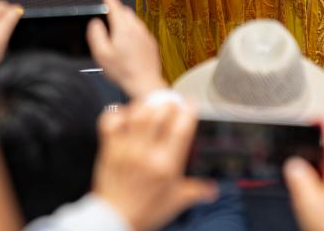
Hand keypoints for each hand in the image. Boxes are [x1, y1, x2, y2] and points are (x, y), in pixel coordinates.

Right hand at [87, 0, 165, 99]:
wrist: (144, 83)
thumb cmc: (124, 71)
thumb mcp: (101, 54)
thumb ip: (96, 34)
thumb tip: (95, 23)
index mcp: (123, 28)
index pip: (115, 6)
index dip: (108, 0)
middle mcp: (136, 29)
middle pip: (126, 11)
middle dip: (117, 12)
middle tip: (109, 19)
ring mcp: (145, 35)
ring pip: (134, 21)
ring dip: (126, 22)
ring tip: (118, 35)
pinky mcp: (151, 43)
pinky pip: (141, 31)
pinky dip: (134, 32)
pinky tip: (129, 45)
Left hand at [93, 102, 216, 230]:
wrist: (116, 218)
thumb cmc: (145, 211)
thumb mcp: (176, 200)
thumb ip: (197, 190)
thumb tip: (214, 188)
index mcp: (166, 166)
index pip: (181, 129)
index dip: (188, 111)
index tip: (191, 105)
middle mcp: (146, 154)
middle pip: (158, 115)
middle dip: (168, 104)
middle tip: (172, 104)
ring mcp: (126, 149)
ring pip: (136, 114)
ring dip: (145, 105)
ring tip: (151, 106)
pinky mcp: (109, 148)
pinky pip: (110, 121)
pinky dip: (118, 113)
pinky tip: (126, 115)